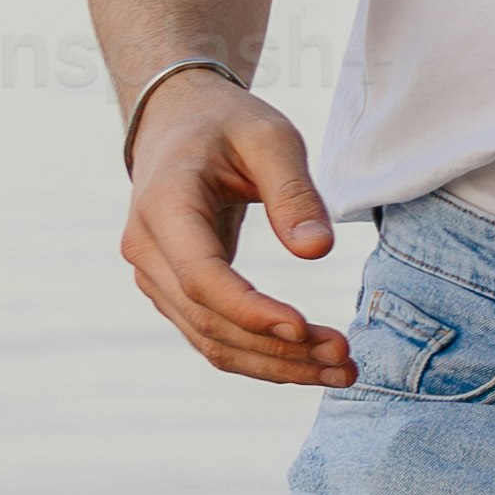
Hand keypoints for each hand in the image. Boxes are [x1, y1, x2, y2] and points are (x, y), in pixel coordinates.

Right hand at [119, 67, 349, 388]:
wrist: (179, 123)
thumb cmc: (227, 125)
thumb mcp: (270, 138)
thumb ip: (294, 191)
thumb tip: (317, 252)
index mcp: (163, 205)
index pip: (202, 277)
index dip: (251, 311)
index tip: (306, 327)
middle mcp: (147, 250)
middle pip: (209, 321)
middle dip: (279, 349)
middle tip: (347, 359)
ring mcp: (155, 277)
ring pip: (210, 341)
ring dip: (276, 365)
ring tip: (343, 371)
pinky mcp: (174, 292)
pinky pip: (213, 336)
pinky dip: (262, 357)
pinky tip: (313, 363)